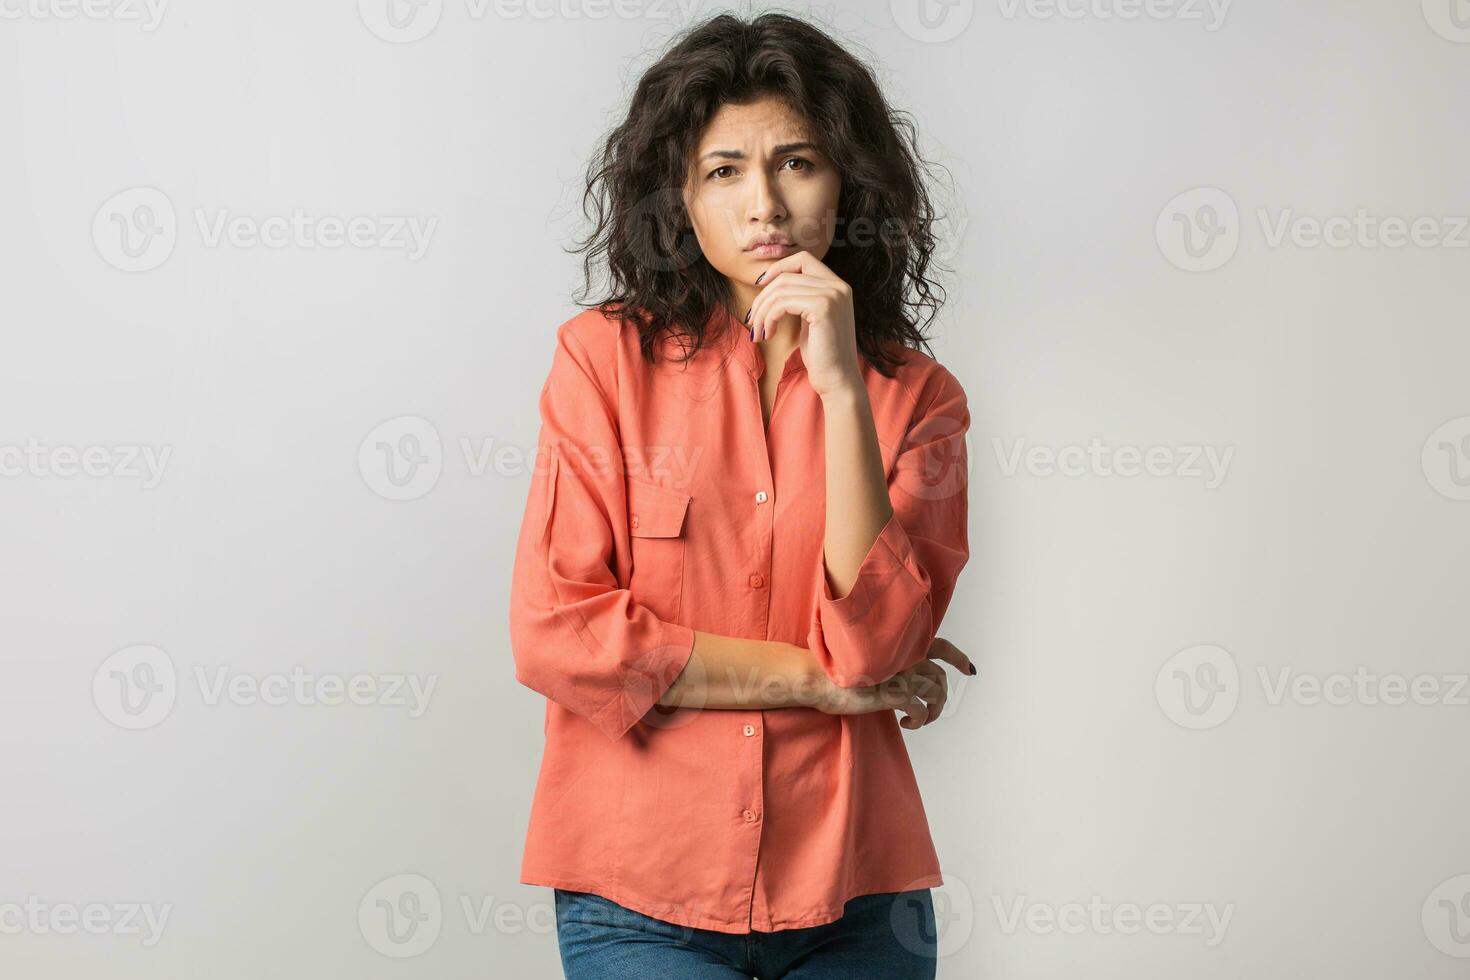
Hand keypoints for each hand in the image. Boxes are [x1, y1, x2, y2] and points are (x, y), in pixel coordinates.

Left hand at [746, 250, 861, 397]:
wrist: (837, 380)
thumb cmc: (821, 355)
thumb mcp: (810, 320)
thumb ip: (799, 298)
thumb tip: (770, 284)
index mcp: (837, 286)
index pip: (803, 259)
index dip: (778, 267)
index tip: (760, 285)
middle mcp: (838, 286)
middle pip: (786, 276)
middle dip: (763, 297)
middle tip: (753, 321)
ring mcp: (832, 295)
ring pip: (781, 289)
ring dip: (762, 311)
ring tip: (758, 332)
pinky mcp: (823, 307)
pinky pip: (782, 303)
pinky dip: (768, 318)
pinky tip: (768, 334)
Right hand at [814, 637, 975, 728]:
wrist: (816, 677)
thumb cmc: (834, 671)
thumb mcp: (867, 661)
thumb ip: (886, 663)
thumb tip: (897, 677)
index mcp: (899, 646)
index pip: (940, 646)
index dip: (958, 657)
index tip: (969, 668)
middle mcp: (904, 656)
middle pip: (940, 677)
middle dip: (942, 697)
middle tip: (935, 710)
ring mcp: (901, 673)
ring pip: (936, 693)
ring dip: (933, 711)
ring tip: (918, 721)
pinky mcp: (894, 692)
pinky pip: (921, 709)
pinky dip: (919, 720)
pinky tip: (906, 725)